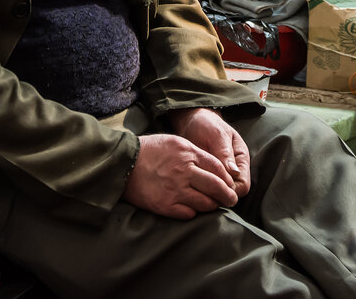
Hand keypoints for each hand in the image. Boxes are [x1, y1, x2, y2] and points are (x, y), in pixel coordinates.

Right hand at [121, 133, 238, 219]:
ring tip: (212, 205)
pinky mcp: (165, 205)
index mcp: (188, 154)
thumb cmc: (150, 150)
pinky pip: (189, 214)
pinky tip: (192, 208)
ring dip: (212, 205)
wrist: (123, 163)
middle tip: (232, 200)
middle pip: (216, 187)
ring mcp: (175, 190)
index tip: (230, 185)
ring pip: (205, 203)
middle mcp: (184, 172)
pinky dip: (194, 212)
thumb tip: (216, 167)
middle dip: (228, 196)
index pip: (218, 169)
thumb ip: (196, 153)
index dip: (228, 179)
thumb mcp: (175, 142)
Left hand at [169, 108, 251, 197]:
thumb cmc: (207, 125)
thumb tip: (234, 173)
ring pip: (220, 193)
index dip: (231, 189)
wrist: (192, 122)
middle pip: (233, 193)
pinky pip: (208, 190)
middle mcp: (234, 169)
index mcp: (241, 159)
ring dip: (209, 193)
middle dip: (219, 194)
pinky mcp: (208, 176)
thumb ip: (225, 153)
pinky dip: (201, 189)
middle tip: (202, 188)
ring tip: (195, 185)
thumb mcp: (217, 135)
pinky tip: (191, 184)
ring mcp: (221, 174)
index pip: (243, 185)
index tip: (215, 187)